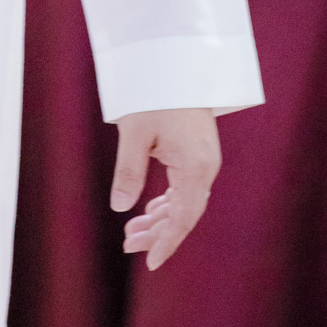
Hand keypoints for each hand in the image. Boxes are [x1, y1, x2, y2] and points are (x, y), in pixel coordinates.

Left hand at [110, 107, 219, 270]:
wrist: (177, 65)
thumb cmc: (155, 95)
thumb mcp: (135, 134)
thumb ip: (128, 172)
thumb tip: (120, 207)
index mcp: (195, 166)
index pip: (183, 217)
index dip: (167, 242)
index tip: (150, 262)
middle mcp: (206, 168)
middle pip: (185, 213)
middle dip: (158, 233)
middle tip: (128, 245)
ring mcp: (204, 161)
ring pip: (184, 202)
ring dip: (160, 219)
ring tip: (132, 231)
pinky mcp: (198, 154)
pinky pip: (185, 188)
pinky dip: (167, 202)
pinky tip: (150, 211)